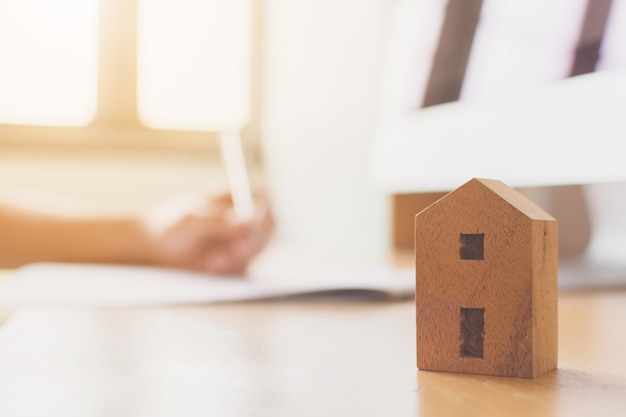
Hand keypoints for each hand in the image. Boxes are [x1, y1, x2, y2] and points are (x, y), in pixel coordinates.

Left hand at [143, 193, 272, 274]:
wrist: (157, 247)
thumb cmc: (171, 223)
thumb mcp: (190, 219)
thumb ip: (217, 221)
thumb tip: (244, 224)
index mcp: (235, 194)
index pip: (262, 198)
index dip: (264, 211)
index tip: (254, 225)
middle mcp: (245, 215)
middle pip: (267, 226)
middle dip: (253, 241)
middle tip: (235, 250)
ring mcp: (244, 238)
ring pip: (257, 248)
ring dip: (237, 257)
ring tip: (212, 260)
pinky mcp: (239, 258)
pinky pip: (246, 265)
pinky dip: (230, 268)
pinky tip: (210, 265)